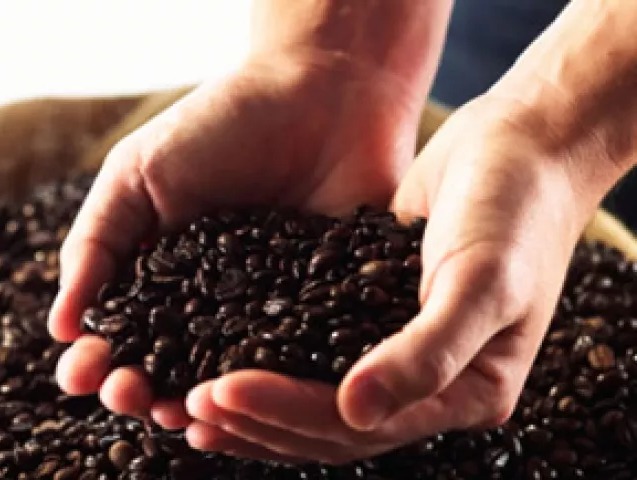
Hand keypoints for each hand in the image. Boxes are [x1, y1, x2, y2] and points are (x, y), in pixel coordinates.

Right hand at [48, 48, 429, 441]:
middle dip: (139, 391)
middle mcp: (209, 304)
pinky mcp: (322, 312)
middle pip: (169, 368)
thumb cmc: (221, 124)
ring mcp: (266, 312)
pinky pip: (294, 361)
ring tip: (179, 414)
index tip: (84, 373)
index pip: (121, 334)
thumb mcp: (139, 174)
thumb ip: (96, 243)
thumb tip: (60, 326)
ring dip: (197, 404)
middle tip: (129, 395)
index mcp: (159, 275)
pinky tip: (248, 400)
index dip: (97, 361)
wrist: (323, 91)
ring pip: (227, 378)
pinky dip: (270, 386)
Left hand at [182, 96, 587, 463]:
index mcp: (467, 392)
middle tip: (189, 404)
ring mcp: (399, 352)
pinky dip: (269, 356)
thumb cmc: (517, 210)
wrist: (522, 146)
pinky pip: (313, 349)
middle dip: (258, 417)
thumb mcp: (484, 280)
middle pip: (330, 426)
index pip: (362, 425)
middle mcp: (429, 384)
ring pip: (315, 399)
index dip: (287, 412)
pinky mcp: (371, 313)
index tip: (222, 390)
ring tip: (190, 399)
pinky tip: (221, 351)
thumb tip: (356, 412)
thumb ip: (428, 353)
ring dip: (256, 402)